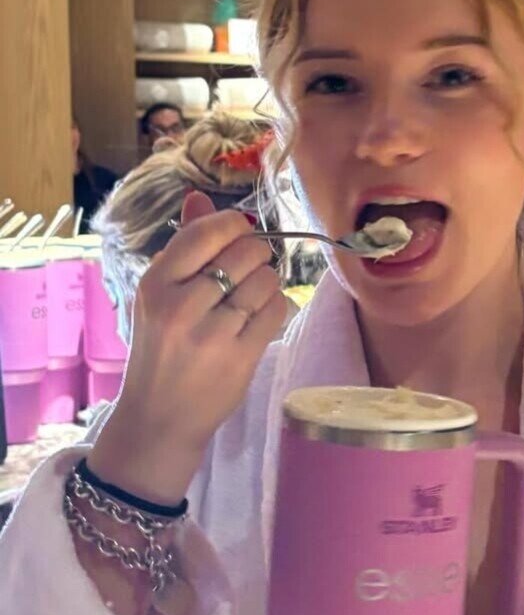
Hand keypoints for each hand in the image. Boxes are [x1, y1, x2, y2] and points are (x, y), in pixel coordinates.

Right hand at [89, 191, 286, 503]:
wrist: (159, 418)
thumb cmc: (161, 349)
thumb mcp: (159, 296)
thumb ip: (182, 245)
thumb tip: (200, 197)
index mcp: (156, 284)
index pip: (207, 232)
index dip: (234, 226)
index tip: (239, 234)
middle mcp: (181, 306)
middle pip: (246, 251)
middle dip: (257, 254)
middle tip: (248, 270)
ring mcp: (212, 333)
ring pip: (266, 279)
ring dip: (268, 283)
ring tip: (251, 298)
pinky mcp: (240, 357)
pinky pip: (277, 310)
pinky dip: (276, 307)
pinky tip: (260, 316)